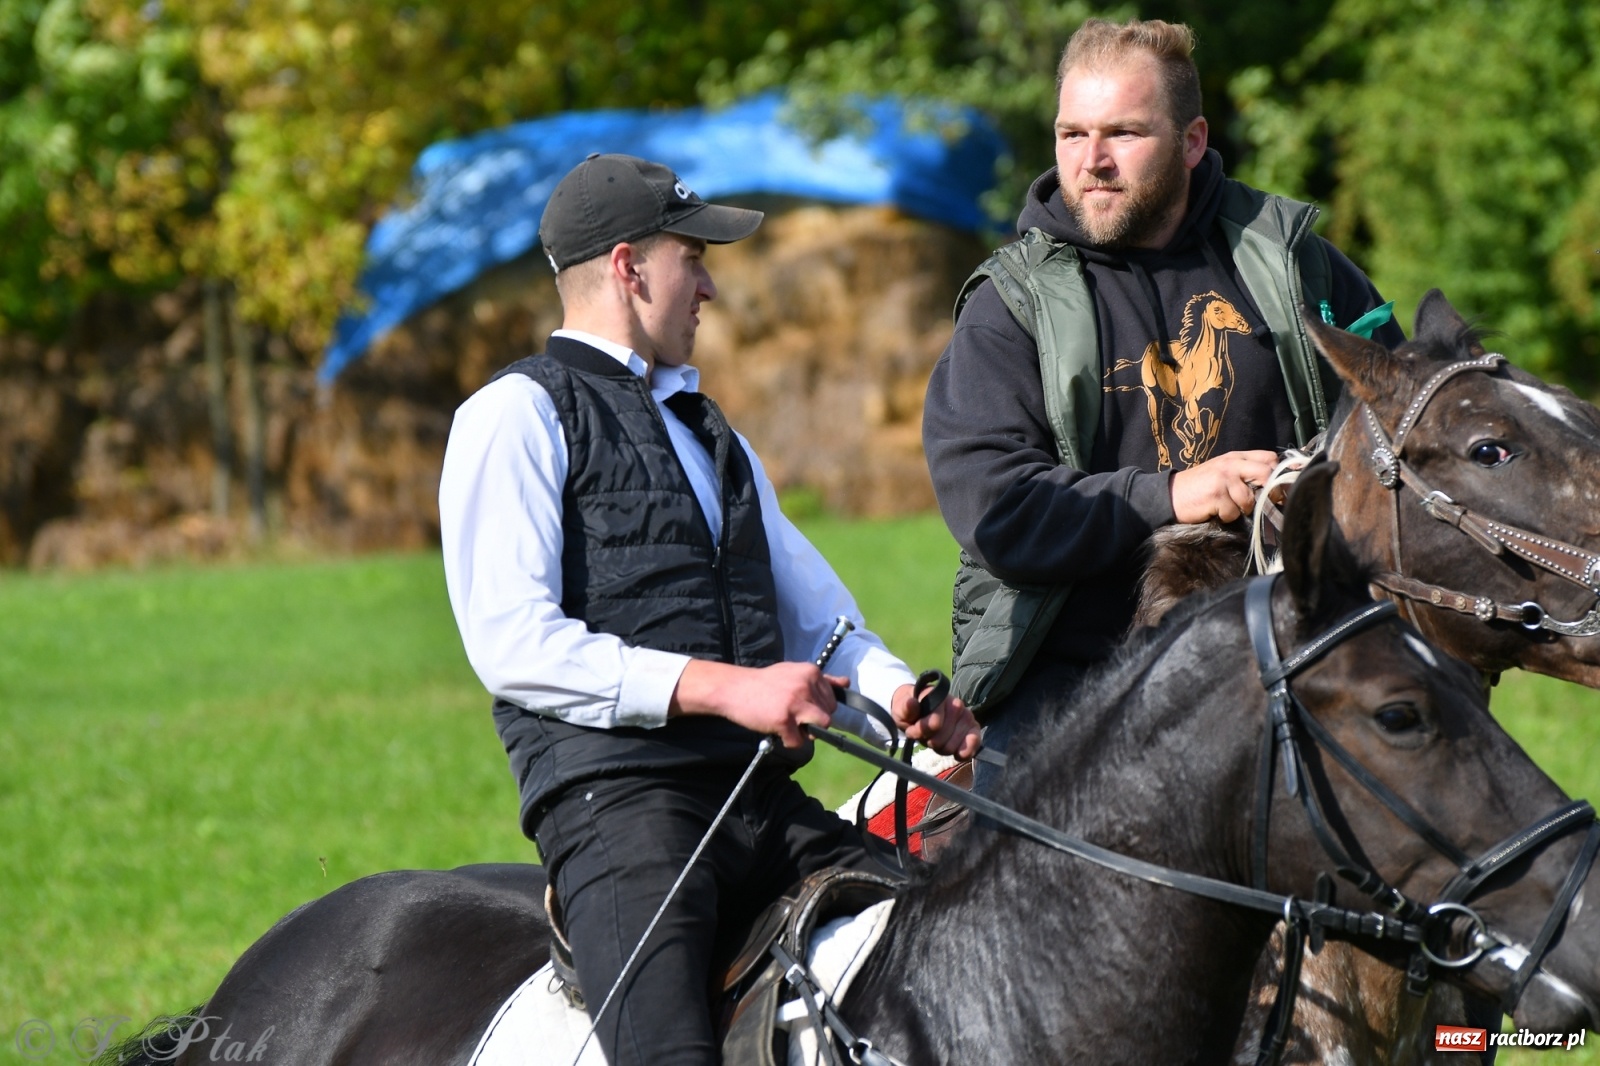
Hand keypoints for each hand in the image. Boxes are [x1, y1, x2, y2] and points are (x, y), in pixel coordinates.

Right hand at [670, 660, 843, 747]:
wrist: (733, 688)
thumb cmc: (764, 683)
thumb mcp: (794, 673)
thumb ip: (821, 680)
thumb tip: (846, 683)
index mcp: (811, 672)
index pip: (832, 700)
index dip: (818, 708)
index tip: (802, 706)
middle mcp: (806, 686)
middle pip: (828, 716)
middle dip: (813, 720)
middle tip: (791, 715)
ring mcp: (796, 703)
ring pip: (820, 727)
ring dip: (806, 731)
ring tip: (788, 724)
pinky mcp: (784, 720)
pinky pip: (798, 742)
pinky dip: (788, 741)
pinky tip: (776, 729)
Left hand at [889, 682, 980, 760]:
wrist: (922, 710)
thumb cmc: (912, 710)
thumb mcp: (902, 709)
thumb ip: (906, 709)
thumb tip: (911, 703)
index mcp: (939, 697)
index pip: (934, 724)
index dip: (920, 732)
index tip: (912, 731)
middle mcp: (956, 705)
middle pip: (942, 739)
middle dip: (931, 741)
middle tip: (926, 735)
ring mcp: (967, 716)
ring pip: (952, 746)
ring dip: (941, 748)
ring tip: (936, 739)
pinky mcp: (973, 728)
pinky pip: (974, 743)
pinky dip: (966, 752)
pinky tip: (957, 754)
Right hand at [1169, 450, 1277, 523]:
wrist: (1169, 495)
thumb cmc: (1199, 487)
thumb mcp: (1223, 473)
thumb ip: (1246, 473)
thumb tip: (1276, 488)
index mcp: (1236, 457)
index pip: (1269, 458)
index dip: (1278, 475)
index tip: (1278, 491)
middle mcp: (1231, 464)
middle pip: (1266, 474)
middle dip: (1269, 494)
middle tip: (1264, 505)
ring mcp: (1223, 478)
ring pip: (1250, 499)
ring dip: (1242, 510)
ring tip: (1227, 508)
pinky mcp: (1215, 495)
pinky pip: (1233, 512)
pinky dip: (1227, 517)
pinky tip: (1215, 512)